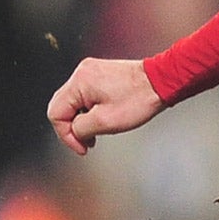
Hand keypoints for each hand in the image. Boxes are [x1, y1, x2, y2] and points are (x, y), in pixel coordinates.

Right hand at [48, 57, 164, 153]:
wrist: (163, 81)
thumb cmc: (139, 99)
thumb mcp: (105, 122)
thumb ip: (81, 129)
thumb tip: (74, 131)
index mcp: (78, 82)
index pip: (55, 113)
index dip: (65, 135)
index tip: (82, 148)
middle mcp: (81, 72)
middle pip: (62, 106)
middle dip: (73, 128)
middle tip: (88, 143)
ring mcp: (91, 71)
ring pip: (75, 102)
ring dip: (83, 119)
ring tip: (100, 131)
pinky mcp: (101, 73)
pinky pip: (87, 95)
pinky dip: (91, 109)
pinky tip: (105, 117)